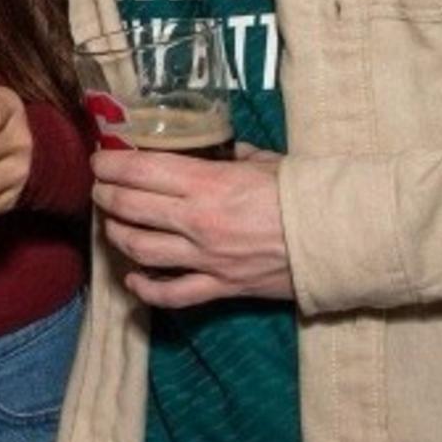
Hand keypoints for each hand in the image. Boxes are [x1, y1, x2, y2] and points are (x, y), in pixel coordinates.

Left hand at [90, 148, 292, 307]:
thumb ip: (229, 155)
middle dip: (105, 196)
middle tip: (99, 189)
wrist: (342, 237)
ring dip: (117, 236)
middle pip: (130, 208)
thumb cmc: (304, 193)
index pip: (140, 170)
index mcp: (208, 183)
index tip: (99, 161)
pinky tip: (132, 278)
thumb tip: (210, 148)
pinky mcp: (221, 287)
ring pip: (140, 250)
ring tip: (111, 225)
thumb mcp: (264, 160)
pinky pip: (172, 293)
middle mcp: (198, 220)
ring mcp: (207, 258)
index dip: (110, 165)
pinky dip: (146, 288)